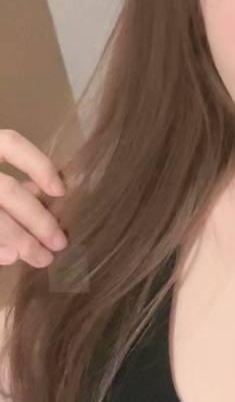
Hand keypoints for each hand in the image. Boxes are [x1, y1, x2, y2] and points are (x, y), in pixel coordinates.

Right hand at [0, 129, 68, 267]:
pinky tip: (7, 258)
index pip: (10, 144)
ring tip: (40, 258)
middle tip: (59, 243)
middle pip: (7, 191)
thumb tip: (42, 196)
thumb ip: (7, 181)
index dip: (38, 164)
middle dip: (38, 219)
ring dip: (19, 239)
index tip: (61, 190)